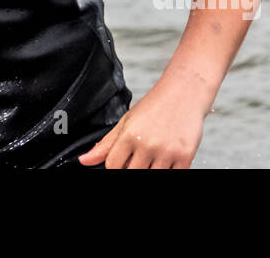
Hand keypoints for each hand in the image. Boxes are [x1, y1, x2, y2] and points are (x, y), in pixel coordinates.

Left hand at [77, 83, 205, 168]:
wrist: (184, 93)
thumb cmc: (154, 107)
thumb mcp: (126, 121)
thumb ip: (106, 144)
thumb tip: (84, 161)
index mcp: (129, 134)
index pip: (113, 166)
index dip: (116, 165)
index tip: (123, 159)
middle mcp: (147, 144)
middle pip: (132, 173)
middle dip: (133, 167)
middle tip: (139, 156)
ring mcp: (167, 152)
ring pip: (152, 176)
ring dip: (151, 169)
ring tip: (153, 155)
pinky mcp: (185, 156)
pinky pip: (173, 175)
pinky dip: (168, 170)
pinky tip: (165, 159)